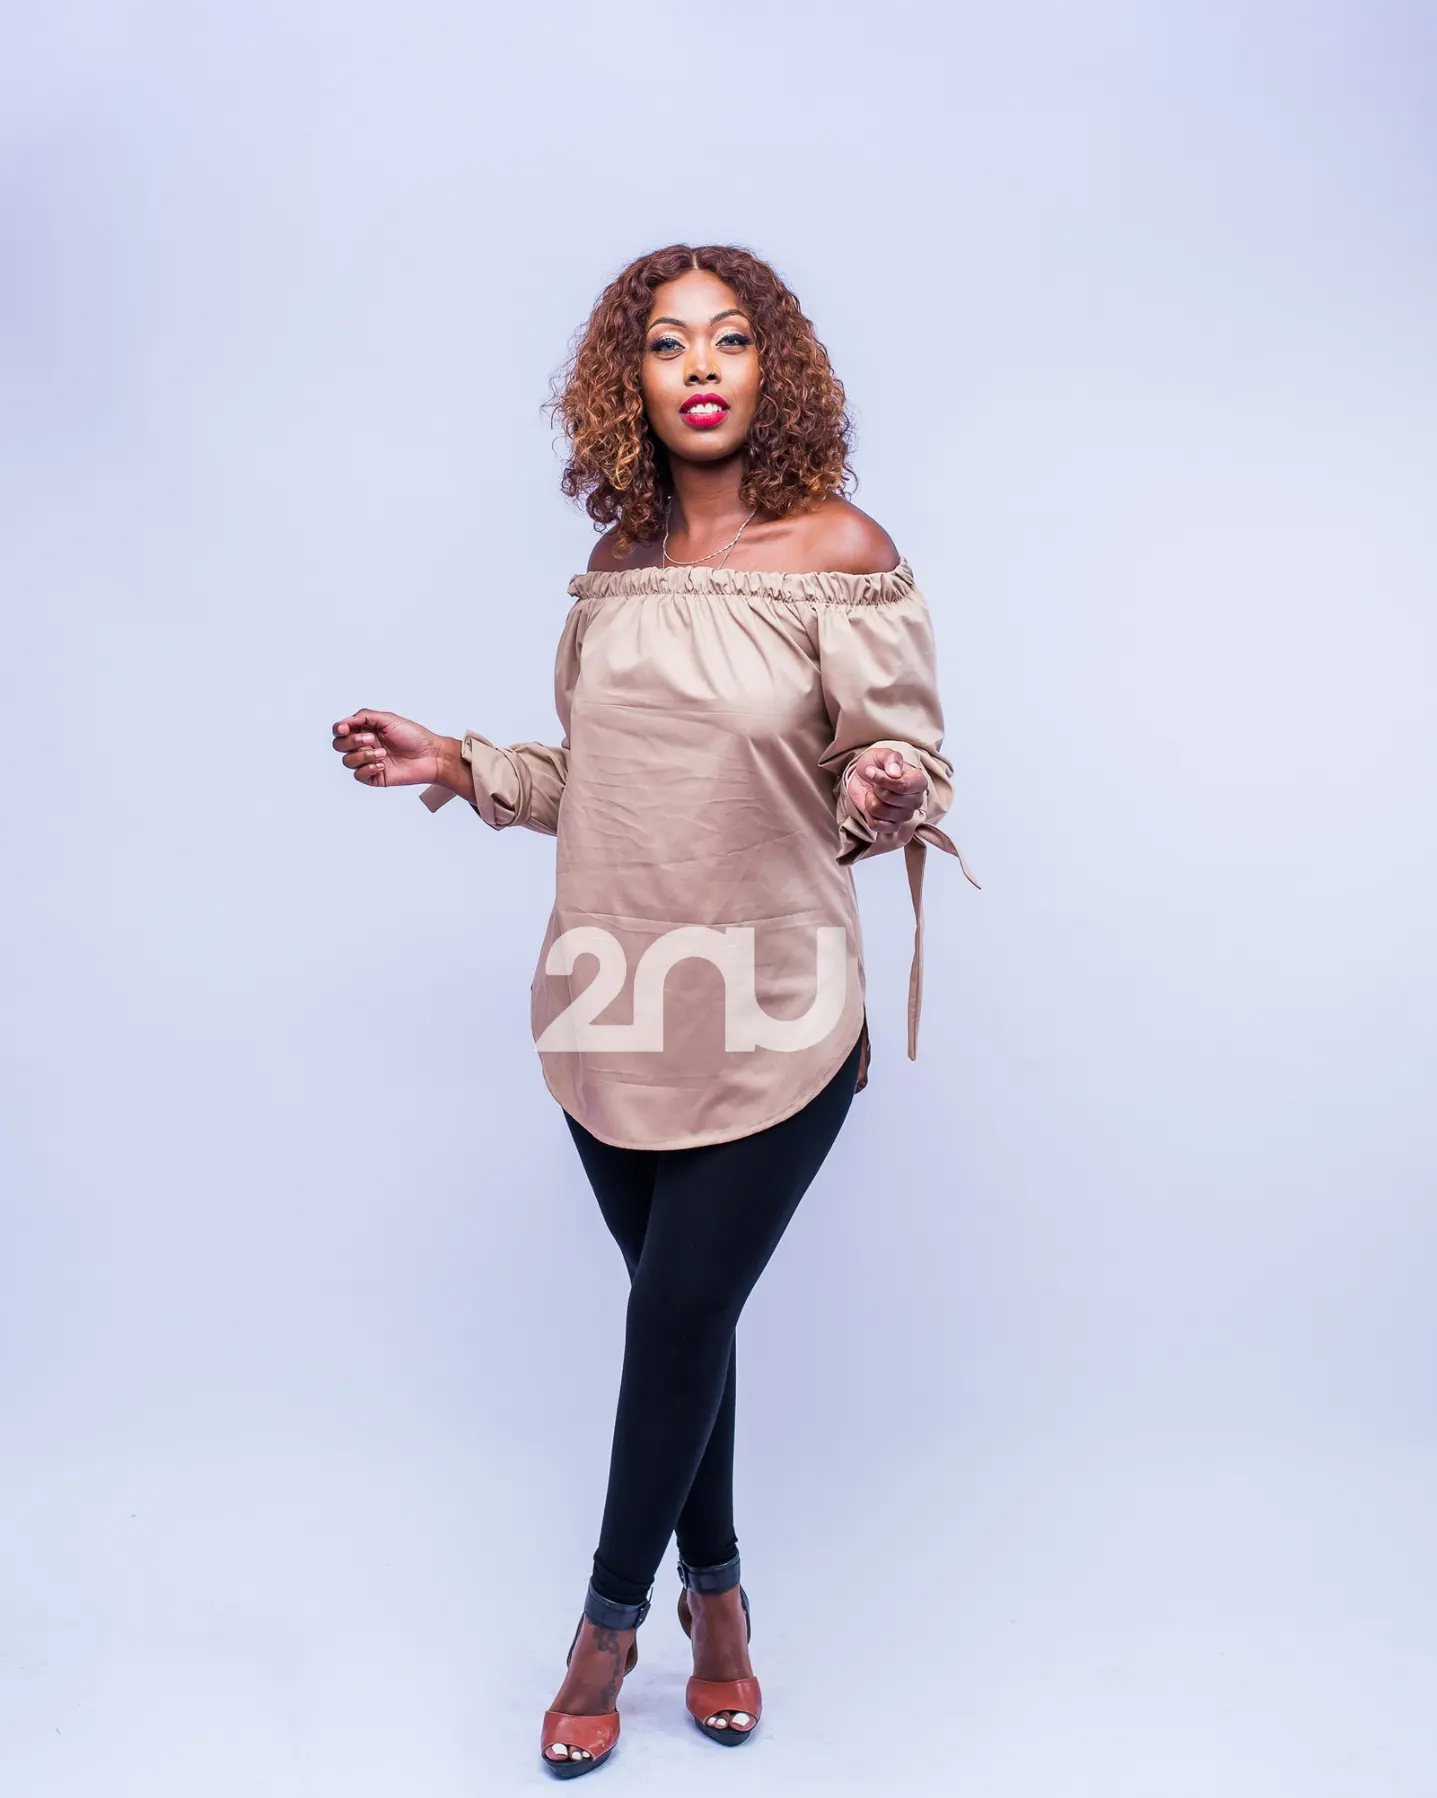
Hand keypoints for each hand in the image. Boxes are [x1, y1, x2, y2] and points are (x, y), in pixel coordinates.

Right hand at [331, 710, 446, 787]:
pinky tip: (383, 765)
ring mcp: (368, 761)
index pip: (341, 730)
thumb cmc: (414, 737)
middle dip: (352, 742)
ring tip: (383, 753)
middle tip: (371, 739)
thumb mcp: (388, 719)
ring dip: (363, 755)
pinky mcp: (374, 776)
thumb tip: (345, 721)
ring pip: (347, 761)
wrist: (430, 755)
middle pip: (339, 745)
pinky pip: (358, 775)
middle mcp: (365, 745)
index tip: (345, 728)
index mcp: (366, 730)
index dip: (338, 729)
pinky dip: (368, 768)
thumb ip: (364, 717)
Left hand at [845, 749, 926, 833]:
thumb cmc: (876, 764)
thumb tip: (894, 773)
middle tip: (875, 783)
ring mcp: (905, 815)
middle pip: (890, 798)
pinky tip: (872, 805)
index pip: (903, 786)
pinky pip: (876, 825)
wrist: (863, 776)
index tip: (870, 770)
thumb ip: (891, 758)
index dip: (883, 780)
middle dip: (876, 788)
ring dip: (871, 800)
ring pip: (881, 811)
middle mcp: (916, 800)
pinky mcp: (892, 826)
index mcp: (919, 781)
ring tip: (874, 793)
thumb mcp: (882, 754)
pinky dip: (868, 814)